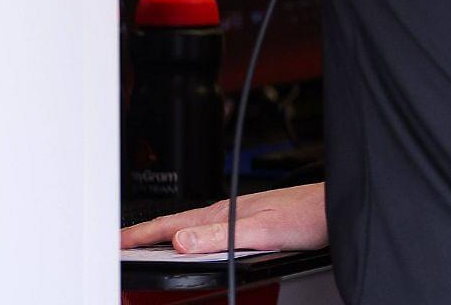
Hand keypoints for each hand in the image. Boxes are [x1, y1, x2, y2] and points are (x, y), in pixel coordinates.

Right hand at [119, 183, 327, 252]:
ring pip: (191, 226)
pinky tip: (192, 241)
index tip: (115, 243)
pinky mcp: (251, 220)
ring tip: (146, 242)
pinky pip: (209, 229)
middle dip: (145, 233)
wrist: (335, 206)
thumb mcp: (263, 231)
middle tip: (120, 243)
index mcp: (224, 213)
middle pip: (176, 224)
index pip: (172, 225)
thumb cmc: (308, 214)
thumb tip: (180, 241)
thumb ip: (221, 236)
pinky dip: (189, 236)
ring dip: (165, 234)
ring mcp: (238, 214)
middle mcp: (228, 210)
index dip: (141, 235)